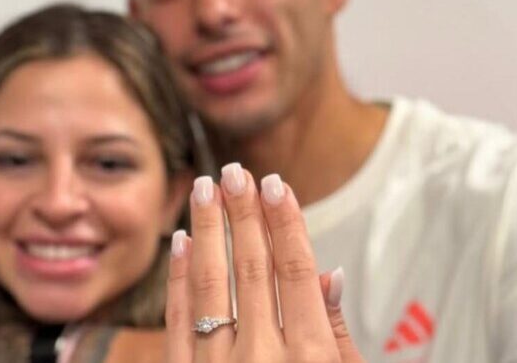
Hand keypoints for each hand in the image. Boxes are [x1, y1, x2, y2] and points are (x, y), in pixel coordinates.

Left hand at [165, 163, 364, 362]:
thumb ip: (338, 335)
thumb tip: (330, 275)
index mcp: (309, 357)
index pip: (295, 272)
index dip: (285, 223)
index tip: (275, 186)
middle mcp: (261, 357)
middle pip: (251, 267)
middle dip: (243, 213)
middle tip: (235, 172)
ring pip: (210, 283)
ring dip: (207, 230)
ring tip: (205, 189)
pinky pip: (177, 319)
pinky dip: (179, 276)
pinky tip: (182, 240)